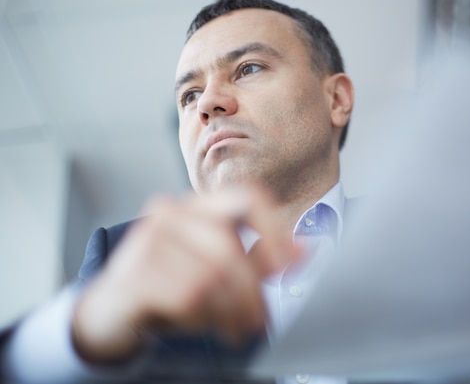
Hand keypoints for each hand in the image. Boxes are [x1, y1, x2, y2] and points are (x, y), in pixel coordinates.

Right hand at [71, 185, 296, 363]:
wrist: (110, 312)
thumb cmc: (170, 287)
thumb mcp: (218, 270)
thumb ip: (258, 258)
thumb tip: (304, 250)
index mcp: (198, 206)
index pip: (248, 196)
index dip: (275, 229)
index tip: (293, 262)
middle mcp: (172, 211)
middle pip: (230, 245)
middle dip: (252, 291)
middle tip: (259, 320)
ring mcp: (149, 237)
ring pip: (212, 274)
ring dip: (230, 310)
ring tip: (233, 327)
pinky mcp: (135, 270)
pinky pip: (189, 296)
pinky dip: (202, 318)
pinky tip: (198, 322)